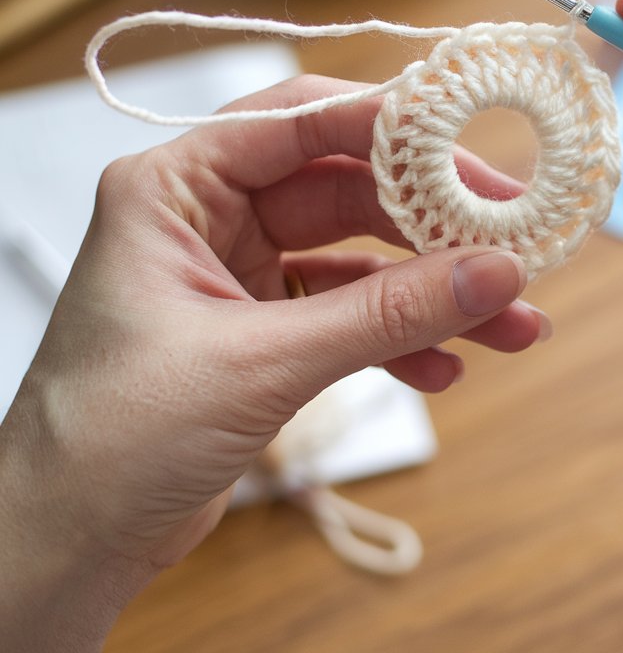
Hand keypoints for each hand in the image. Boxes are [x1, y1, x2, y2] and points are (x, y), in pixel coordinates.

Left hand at [0, 74, 545, 650]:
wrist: (66, 546)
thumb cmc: (110, 442)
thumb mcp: (262, 363)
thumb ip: (386, 314)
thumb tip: (493, 273)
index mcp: (177, 188)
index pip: (300, 121)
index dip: (391, 125)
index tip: (472, 140)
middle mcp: (212, 217)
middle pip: (347, 187)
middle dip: (433, 222)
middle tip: (509, 236)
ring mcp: (243, 272)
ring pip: (362, 256)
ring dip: (435, 290)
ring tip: (510, 318)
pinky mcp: (267, 328)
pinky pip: (352, 313)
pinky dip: (401, 338)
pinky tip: (445, 367)